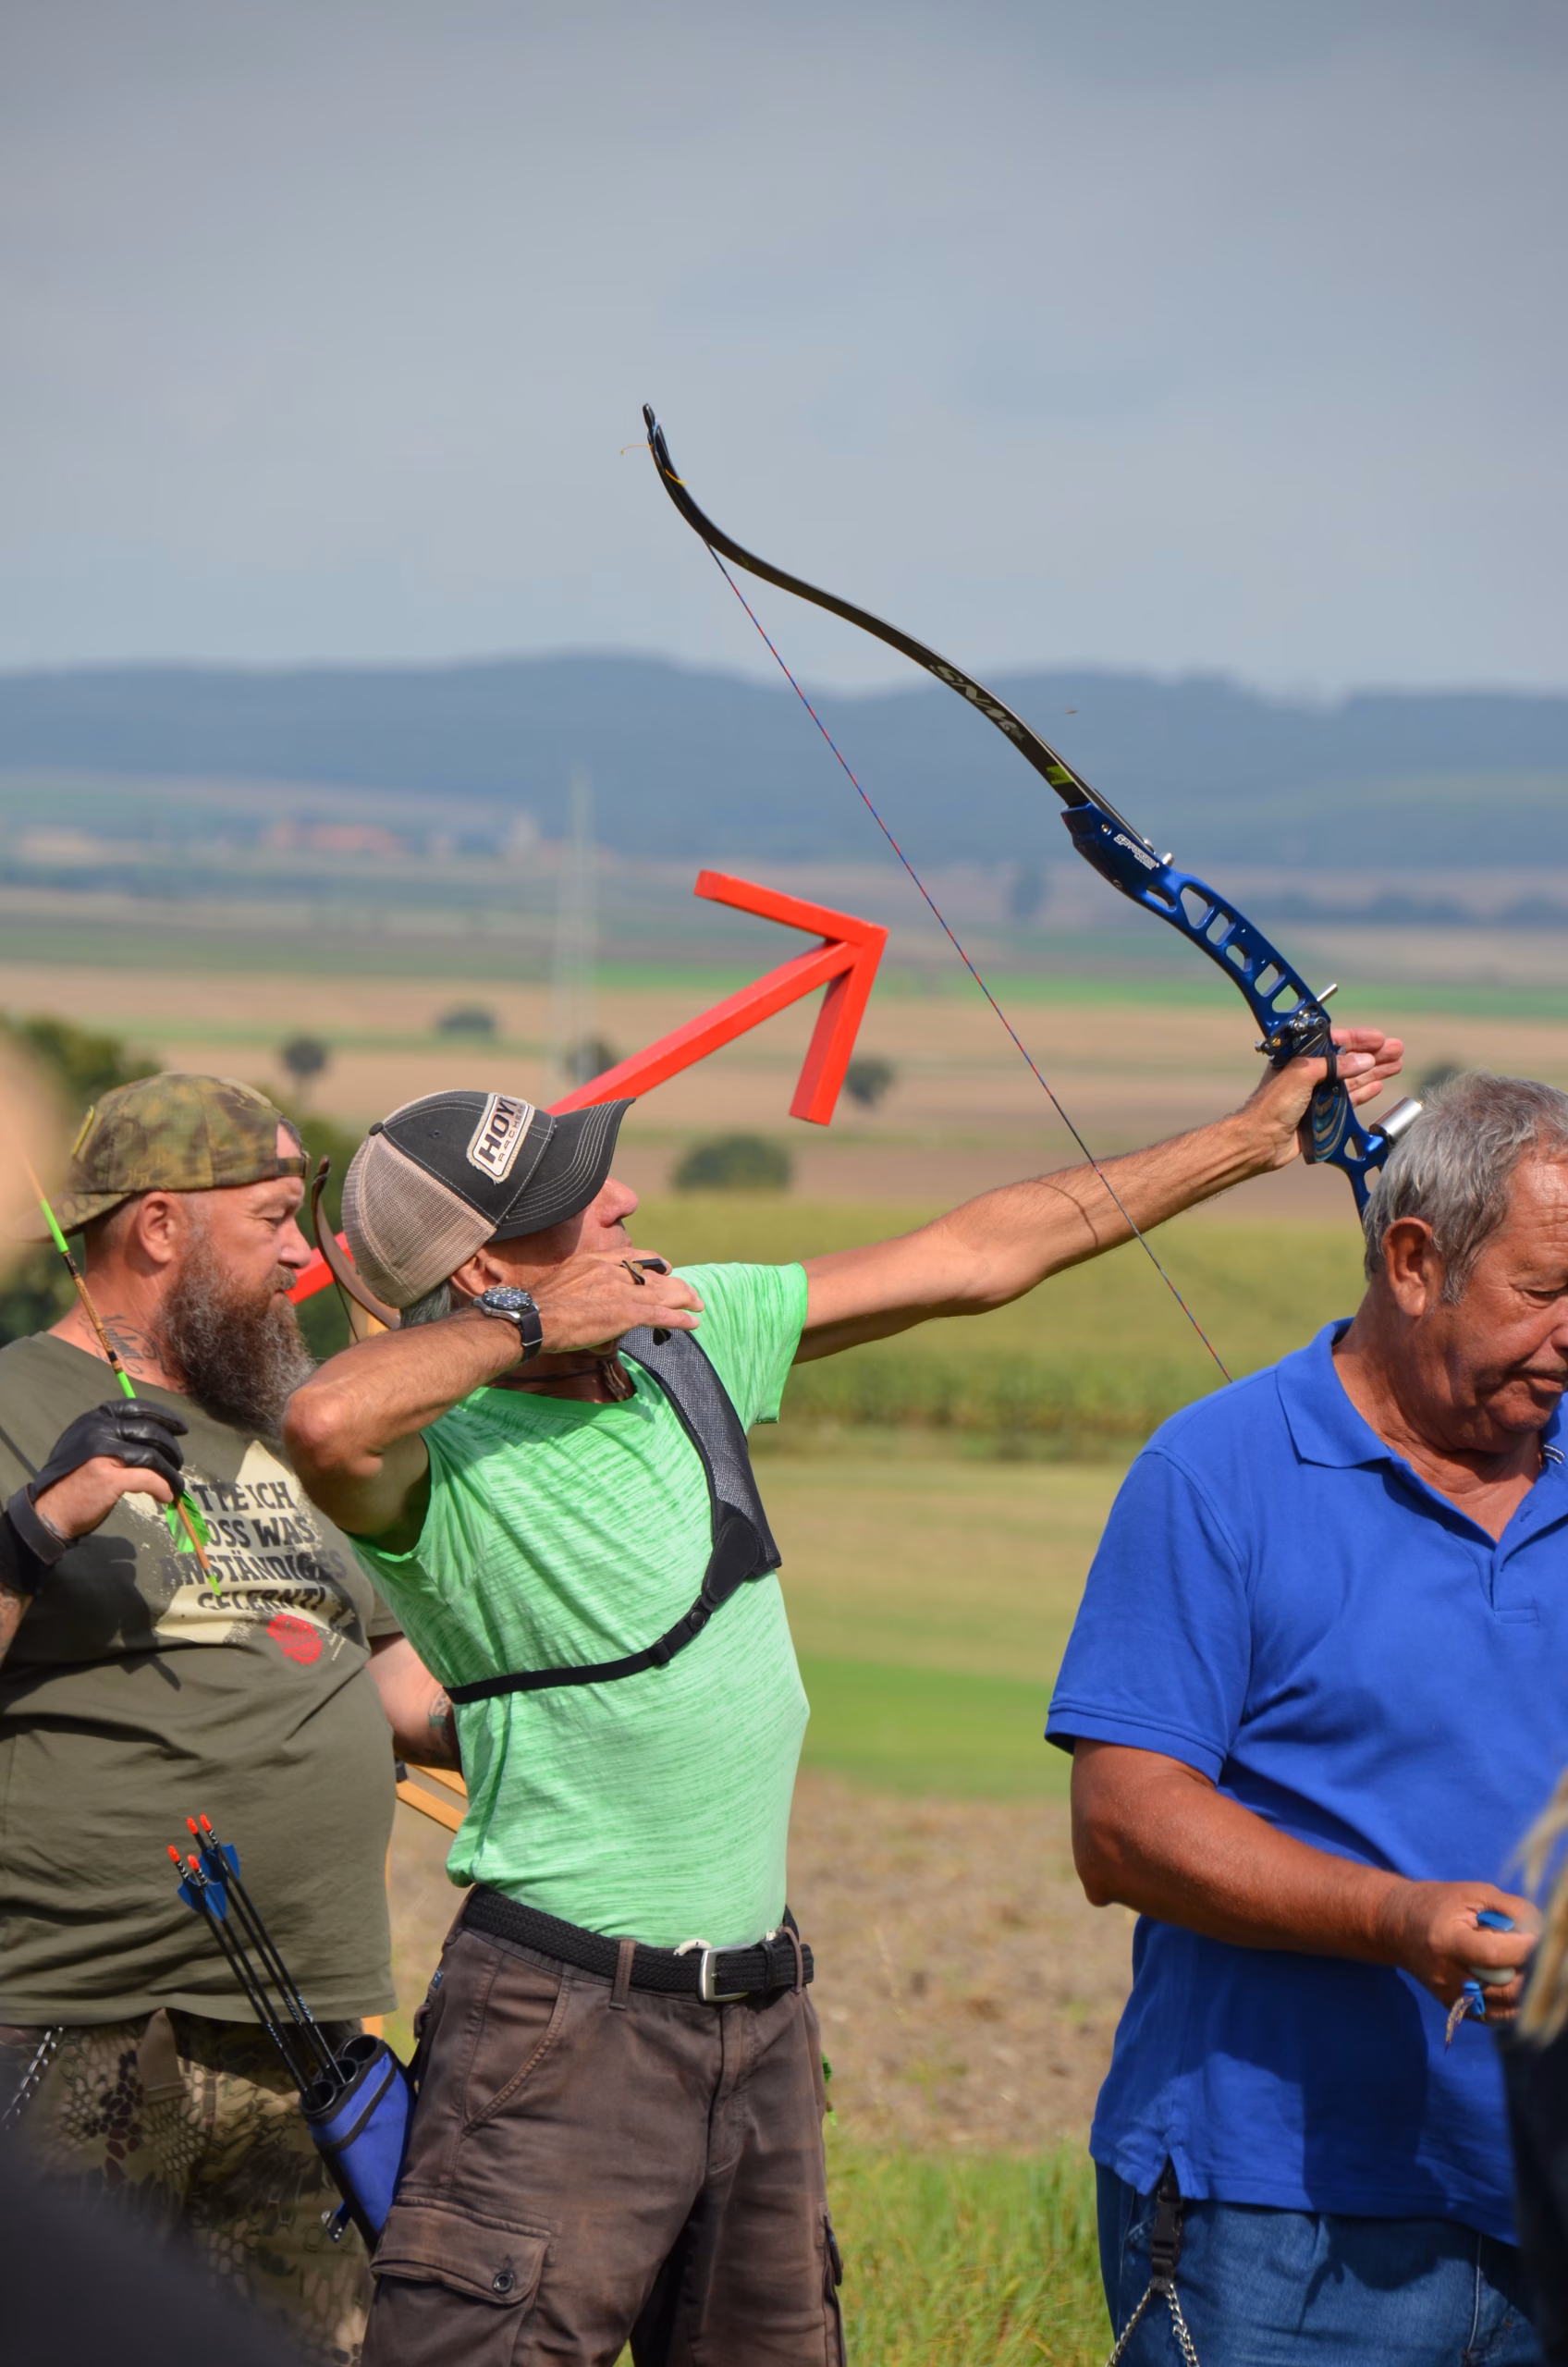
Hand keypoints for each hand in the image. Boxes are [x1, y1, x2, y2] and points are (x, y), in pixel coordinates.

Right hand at [29, 1401, 187, 1542]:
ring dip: (171, 1472)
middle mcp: (99, 1430)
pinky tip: (166, 1497)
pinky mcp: (110, 1478)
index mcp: (94, 1419)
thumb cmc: (72, 1480)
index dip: (164, 1416)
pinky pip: (150, 1479)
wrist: (50, 1510)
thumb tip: (154, 1436)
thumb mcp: (87, 1445)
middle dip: (171, 1448)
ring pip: (154, 1456)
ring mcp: (104, 1453)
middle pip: (151, 1431)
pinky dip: (163, 1488)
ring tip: (175, 1484)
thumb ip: (113, 1435)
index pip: (137, 1408)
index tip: (181, 1428)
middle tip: (178, 1463)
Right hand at [524, 1253, 703, 1354]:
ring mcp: (622, 1291)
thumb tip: (593, 1291)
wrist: (536, 1317)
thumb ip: (585, 1278)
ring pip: (662, 1293)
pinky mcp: (626, 1313)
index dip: (654, 1264)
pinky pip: (660, 1315)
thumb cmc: (542, 1304)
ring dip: (685, 1299)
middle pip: (654, 1274)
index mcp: (597, 1259)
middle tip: (690, 1293)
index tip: (665, 1269)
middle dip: (676, 1283)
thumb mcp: (565, 1277)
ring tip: (699, 1305)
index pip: (635, 1256)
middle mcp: (613, 1270)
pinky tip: (692, 1323)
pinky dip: (679, 1319)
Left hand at [1244, 1026, 1406, 1171]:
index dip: (1358, 1039)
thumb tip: (1363, 1060)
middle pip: (1348, 1060)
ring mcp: (1316, 1094)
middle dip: (1373, 1054)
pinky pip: (1348, 1100)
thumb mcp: (1301, 1074)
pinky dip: (1363, 1092)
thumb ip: (1333, 1066)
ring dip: (1374, 1071)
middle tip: (1398, 1049)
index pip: (1333, 1042)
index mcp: (1299, 1057)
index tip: (1379, 1038)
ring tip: (1397, 1064)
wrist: (1261, 1140)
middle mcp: (1309, 1073)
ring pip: (1352, 1079)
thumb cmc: (1272, 1105)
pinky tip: (1378, 1086)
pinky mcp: (1322, 1113)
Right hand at [1374, 1879, 1540, 2019]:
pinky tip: (1515, 1984)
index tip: (1538, 1938)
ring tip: (1525, 1968)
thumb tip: (1541, 1931)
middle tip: (1536, 1956)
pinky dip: (1513, 2005)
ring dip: (1524, 1990)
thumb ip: (1510, 1909)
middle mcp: (1447, 1975)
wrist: (1397, 1926)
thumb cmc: (1439, 1904)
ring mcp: (1450, 1996)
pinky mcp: (1455, 2008)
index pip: (1493, 1954)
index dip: (1524, 1948)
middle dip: (1530, 1973)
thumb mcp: (1472, 1893)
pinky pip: (1495, 2018)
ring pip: (1504, 2008)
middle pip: (1503, 1989)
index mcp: (1447, 1941)